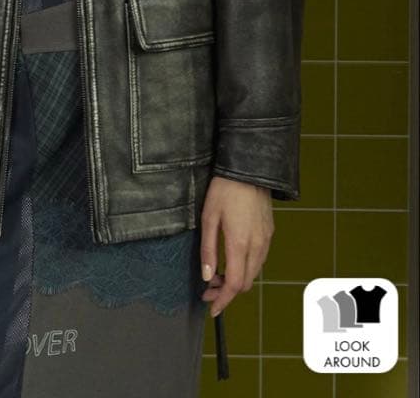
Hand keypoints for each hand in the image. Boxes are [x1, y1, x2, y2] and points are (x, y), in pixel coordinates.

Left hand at [199, 175, 273, 316]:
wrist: (249, 169)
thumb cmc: (225, 190)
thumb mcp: (208, 217)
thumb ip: (208, 249)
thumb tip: (206, 276)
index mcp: (239, 244)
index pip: (233, 284)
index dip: (222, 300)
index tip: (212, 308)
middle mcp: (257, 246)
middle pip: (245, 283)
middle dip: (227, 291)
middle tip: (209, 288)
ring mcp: (266, 240)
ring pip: (253, 272)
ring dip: (237, 279)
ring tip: (217, 274)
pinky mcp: (269, 233)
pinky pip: (259, 259)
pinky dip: (246, 267)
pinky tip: (232, 259)